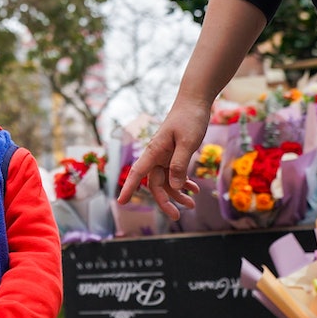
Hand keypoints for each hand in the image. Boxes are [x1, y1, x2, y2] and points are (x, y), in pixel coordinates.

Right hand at [119, 99, 205, 217]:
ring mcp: (166, 155)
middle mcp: (157, 155)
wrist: (195, 101)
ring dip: (178, 194)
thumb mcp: (187, 142)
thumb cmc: (189, 118)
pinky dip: (185, 182)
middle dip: (165, 201)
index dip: (129, 188)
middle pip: (155, 183)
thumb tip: (173, 187)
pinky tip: (195, 190)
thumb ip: (180, 164)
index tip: (121, 202)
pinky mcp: (175, 154)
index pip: (137, 173)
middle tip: (177, 216)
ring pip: (167, 181)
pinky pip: (176, 173)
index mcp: (154, 151)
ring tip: (191, 205)